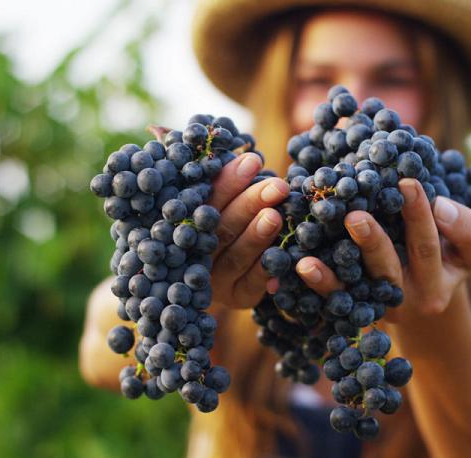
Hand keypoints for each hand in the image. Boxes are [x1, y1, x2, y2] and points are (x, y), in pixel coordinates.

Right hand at [207, 153, 289, 308]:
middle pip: (220, 228)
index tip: (251, 160)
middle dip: (249, 204)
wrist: (229, 274)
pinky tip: (284, 253)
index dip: (227, 181)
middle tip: (276, 186)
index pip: (204, 201)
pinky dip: (267, 268)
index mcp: (186, 224)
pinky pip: (253, 284)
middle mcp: (195, 254)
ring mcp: (215, 280)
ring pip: (235, 256)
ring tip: (275, 216)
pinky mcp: (237, 297)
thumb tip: (225, 147)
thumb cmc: (227, 218)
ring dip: (256, 236)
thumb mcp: (220, 199)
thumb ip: (220, 180)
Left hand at [295, 178, 470, 321]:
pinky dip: (320, 282)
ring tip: (314, 253)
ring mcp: (380, 307)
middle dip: (373, 242)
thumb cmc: (449, 256)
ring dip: (337, 268)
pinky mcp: (356, 310)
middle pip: (390, 270)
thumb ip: (466, 227)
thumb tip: (440, 206)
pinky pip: (336, 298)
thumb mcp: (470, 248)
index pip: (430, 248)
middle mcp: (409, 300)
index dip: (421, 218)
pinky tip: (304, 265)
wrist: (427, 296)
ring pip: (358, 287)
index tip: (407, 184)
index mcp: (440, 282)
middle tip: (356, 216)